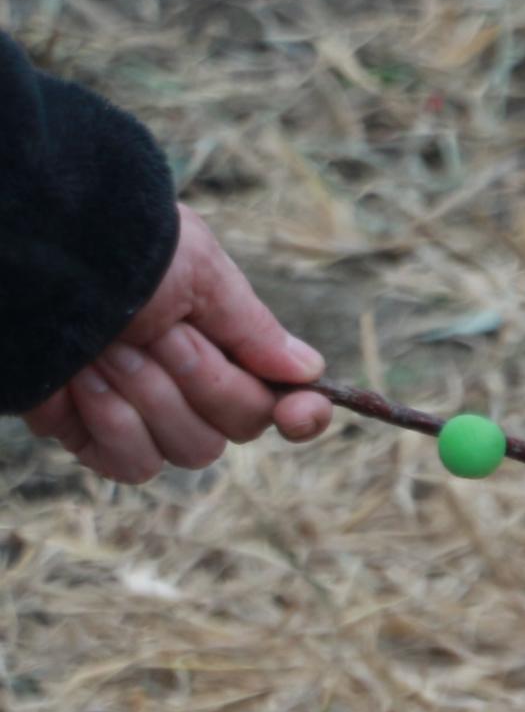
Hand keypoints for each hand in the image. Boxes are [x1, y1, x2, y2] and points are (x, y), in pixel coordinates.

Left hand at [20, 206, 330, 484]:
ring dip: (150, 394)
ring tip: (105, 346)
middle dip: (202, 379)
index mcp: (219, 343)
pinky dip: (111, 423)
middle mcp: (185, 386)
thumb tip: (309, 370)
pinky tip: (80, 380)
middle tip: (156, 332)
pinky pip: (133, 464)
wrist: (27, 252)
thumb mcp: (199, 271)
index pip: (279, 401)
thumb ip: (253, 327)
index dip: (300, 415)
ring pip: (190, 449)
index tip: (298, 412)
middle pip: (239, 427)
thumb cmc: (115, 247)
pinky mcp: (89, 437)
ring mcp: (139, 415)